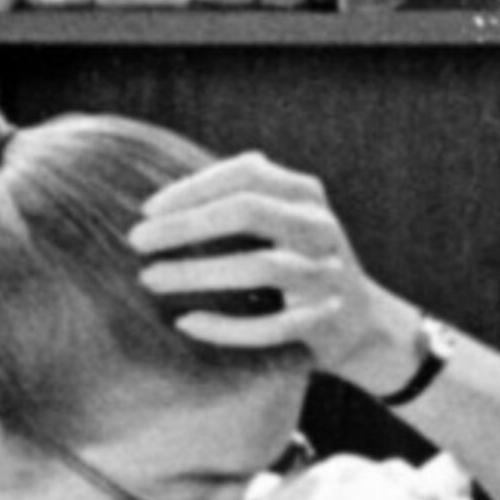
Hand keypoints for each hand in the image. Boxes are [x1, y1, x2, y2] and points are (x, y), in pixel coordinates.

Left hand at [131, 154, 412, 394]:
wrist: (362, 322)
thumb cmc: (298, 262)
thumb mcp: (283, 219)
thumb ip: (241, 199)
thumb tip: (161, 199)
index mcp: (306, 194)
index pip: (247, 173)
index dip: (193, 188)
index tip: (147, 210)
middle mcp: (320, 227)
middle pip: (249, 211)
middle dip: (187, 224)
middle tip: (137, 242)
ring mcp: (326, 273)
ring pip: (259, 267)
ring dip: (197, 272)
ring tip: (150, 278)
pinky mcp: (324, 319)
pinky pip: (269, 326)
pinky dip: (224, 326)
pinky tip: (186, 324)